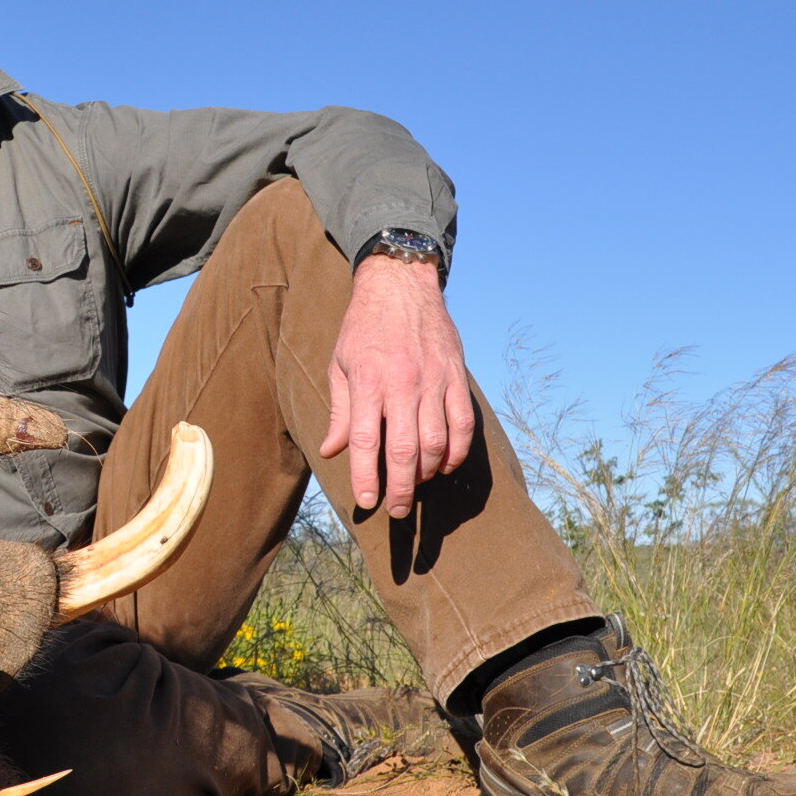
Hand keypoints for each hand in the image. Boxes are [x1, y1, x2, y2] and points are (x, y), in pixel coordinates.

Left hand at [314, 254, 476, 516]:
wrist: (400, 284)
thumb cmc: (363, 326)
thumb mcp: (339, 364)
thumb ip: (341, 411)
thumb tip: (332, 450)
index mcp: (368, 382)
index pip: (366, 441)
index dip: (366, 477)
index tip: (366, 501)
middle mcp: (403, 384)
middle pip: (406, 451)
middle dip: (402, 489)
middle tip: (398, 511)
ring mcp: (434, 381)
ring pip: (438, 443)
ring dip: (428, 473)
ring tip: (417, 484)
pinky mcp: (455, 376)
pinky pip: (462, 424)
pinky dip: (457, 452)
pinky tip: (445, 465)